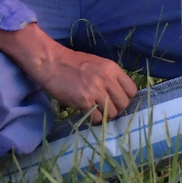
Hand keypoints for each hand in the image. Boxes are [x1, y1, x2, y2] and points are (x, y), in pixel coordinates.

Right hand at [0, 1, 135, 122]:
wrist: (49, 62)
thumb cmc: (71, 63)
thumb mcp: (96, 64)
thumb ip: (109, 77)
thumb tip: (118, 95)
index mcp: (112, 68)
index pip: (132, 90)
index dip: (126, 98)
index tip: (117, 101)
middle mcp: (106, 78)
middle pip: (124, 104)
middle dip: (117, 110)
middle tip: (106, 110)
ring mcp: (95, 90)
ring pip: (113, 113)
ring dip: (106, 116)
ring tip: (96, 113)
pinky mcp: (83, 100)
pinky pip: (98, 118)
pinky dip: (94, 120)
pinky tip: (87, 114)